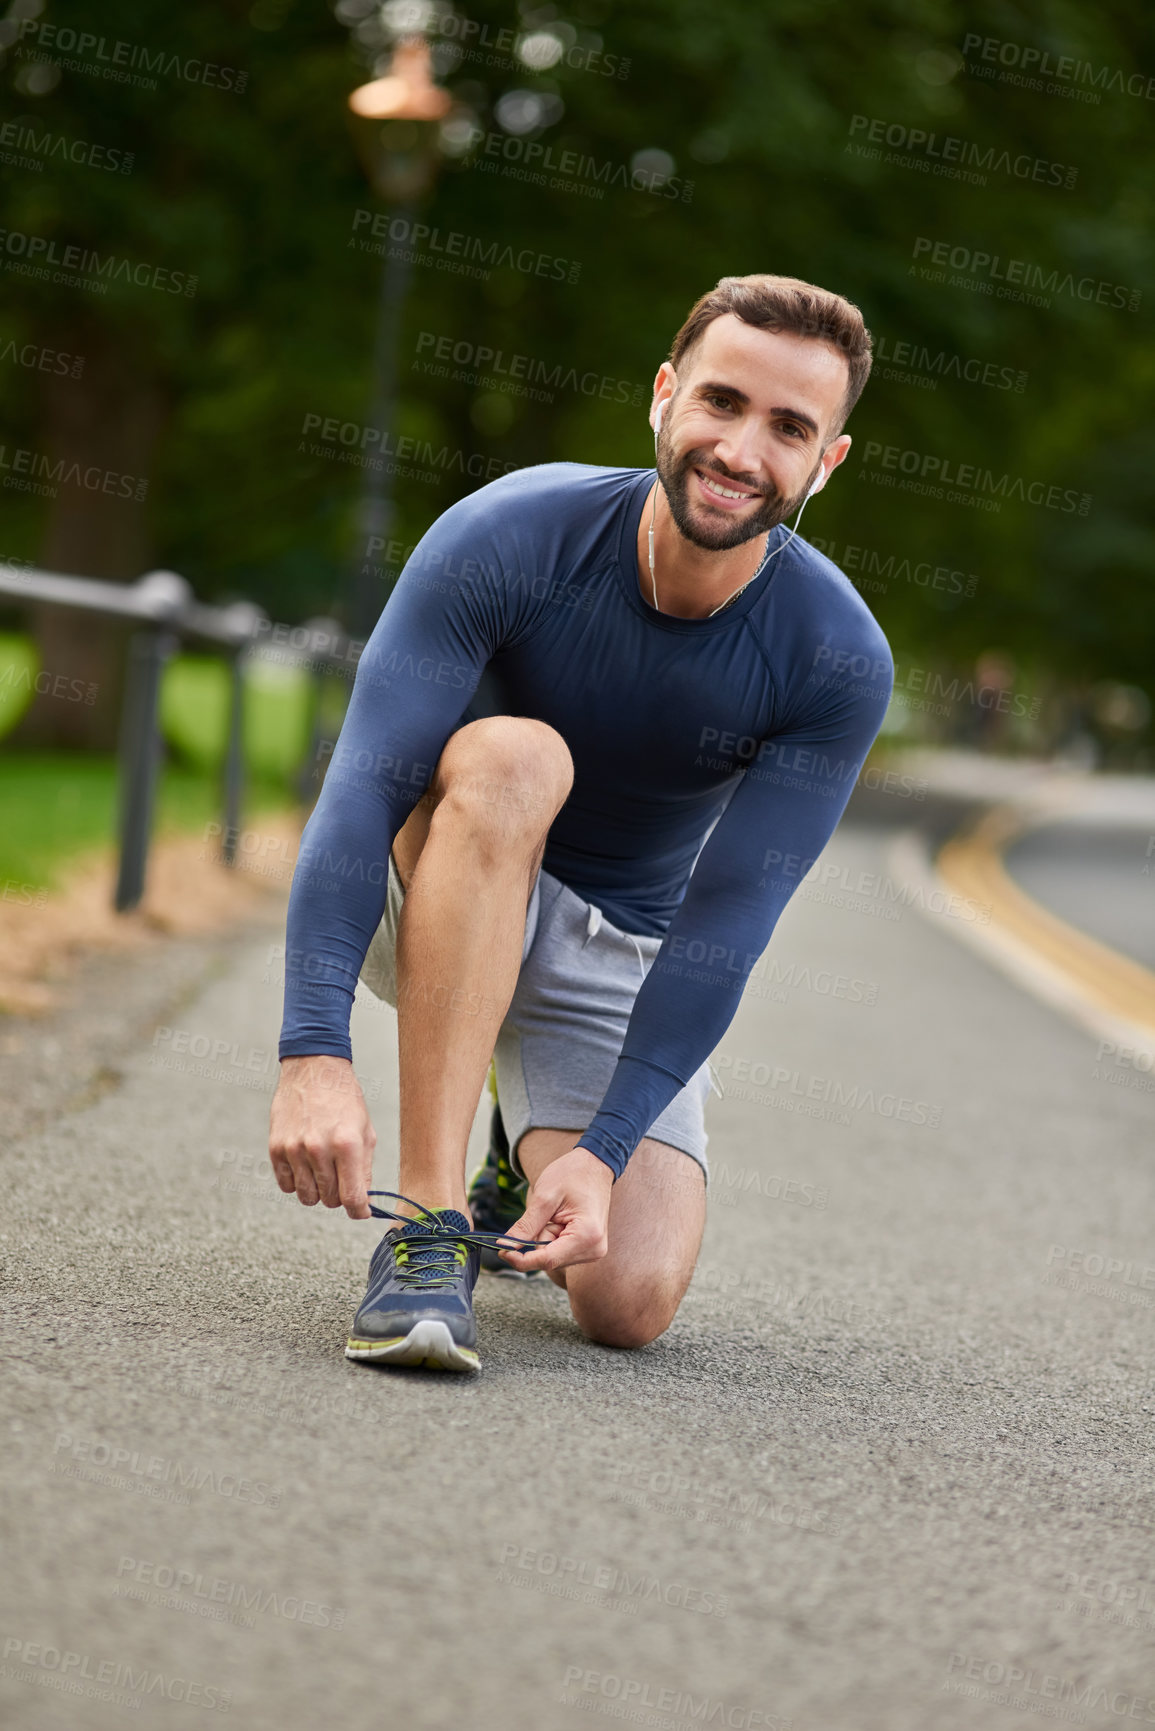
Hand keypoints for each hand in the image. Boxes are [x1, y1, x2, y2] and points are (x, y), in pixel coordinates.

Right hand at [269, 1055, 375, 1217]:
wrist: (314, 1069)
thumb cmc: (344, 1099)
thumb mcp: (365, 1131)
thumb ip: (364, 1169)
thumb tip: (362, 1202)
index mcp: (347, 1144)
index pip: (352, 1198)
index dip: (359, 1211)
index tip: (360, 1211)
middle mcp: (319, 1149)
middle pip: (330, 1200)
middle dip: (339, 1194)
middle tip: (341, 1175)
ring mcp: (294, 1149)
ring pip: (307, 1197)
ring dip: (318, 1190)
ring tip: (323, 1168)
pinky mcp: (276, 1148)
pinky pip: (286, 1185)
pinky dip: (297, 1181)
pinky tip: (305, 1163)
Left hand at [497, 1146, 613, 1273]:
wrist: (593, 1164)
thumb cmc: (572, 1174)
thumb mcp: (544, 1198)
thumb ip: (525, 1227)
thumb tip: (504, 1247)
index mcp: (587, 1236)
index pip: (548, 1260)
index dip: (521, 1259)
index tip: (501, 1252)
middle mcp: (594, 1248)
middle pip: (549, 1259)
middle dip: (535, 1241)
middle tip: (540, 1214)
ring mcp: (592, 1250)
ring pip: (552, 1256)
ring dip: (544, 1237)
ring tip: (555, 1213)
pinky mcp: (587, 1247)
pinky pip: (559, 1250)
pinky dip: (551, 1237)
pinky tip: (558, 1219)